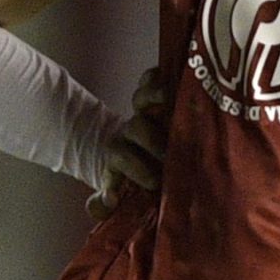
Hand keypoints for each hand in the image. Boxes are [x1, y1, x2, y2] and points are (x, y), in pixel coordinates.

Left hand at [91, 67, 167, 216]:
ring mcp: (143, 111)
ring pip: (143, 97)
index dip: (136, 168)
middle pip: (137, 127)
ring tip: (173, 102)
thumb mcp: (113, 193)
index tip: (154, 183)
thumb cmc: (129, 179)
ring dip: (156, 96)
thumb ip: (103, 203)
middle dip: (153, 141)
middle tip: (173, 155)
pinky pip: (151, 79)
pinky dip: (160, 76)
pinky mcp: (154, 94)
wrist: (130, 152)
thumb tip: (109, 200)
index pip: (122, 156)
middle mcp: (131, 130)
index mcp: (118, 153)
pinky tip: (176, 80)